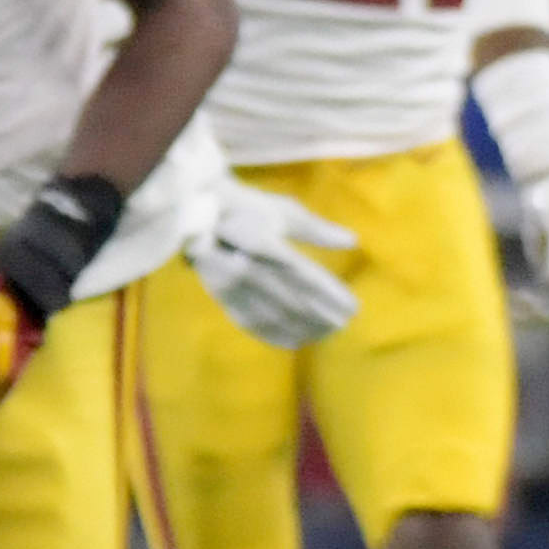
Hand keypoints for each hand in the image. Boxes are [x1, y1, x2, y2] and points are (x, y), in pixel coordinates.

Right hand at [189, 180, 359, 348]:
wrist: (196, 215)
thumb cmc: (245, 207)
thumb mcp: (282, 210)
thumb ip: (316, 228)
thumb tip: (352, 241)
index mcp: (264, 244)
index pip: (305, 277)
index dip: (330, 296)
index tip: (352, 307)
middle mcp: (247, 269)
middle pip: (291, 300)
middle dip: (321, 316)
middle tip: (343, 324)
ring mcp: (232, 287)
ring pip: (273, 317)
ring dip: (303, 328)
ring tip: (325, 334)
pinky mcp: (222, 297)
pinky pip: (251, 324)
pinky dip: (276, 335)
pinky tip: (296, 341)